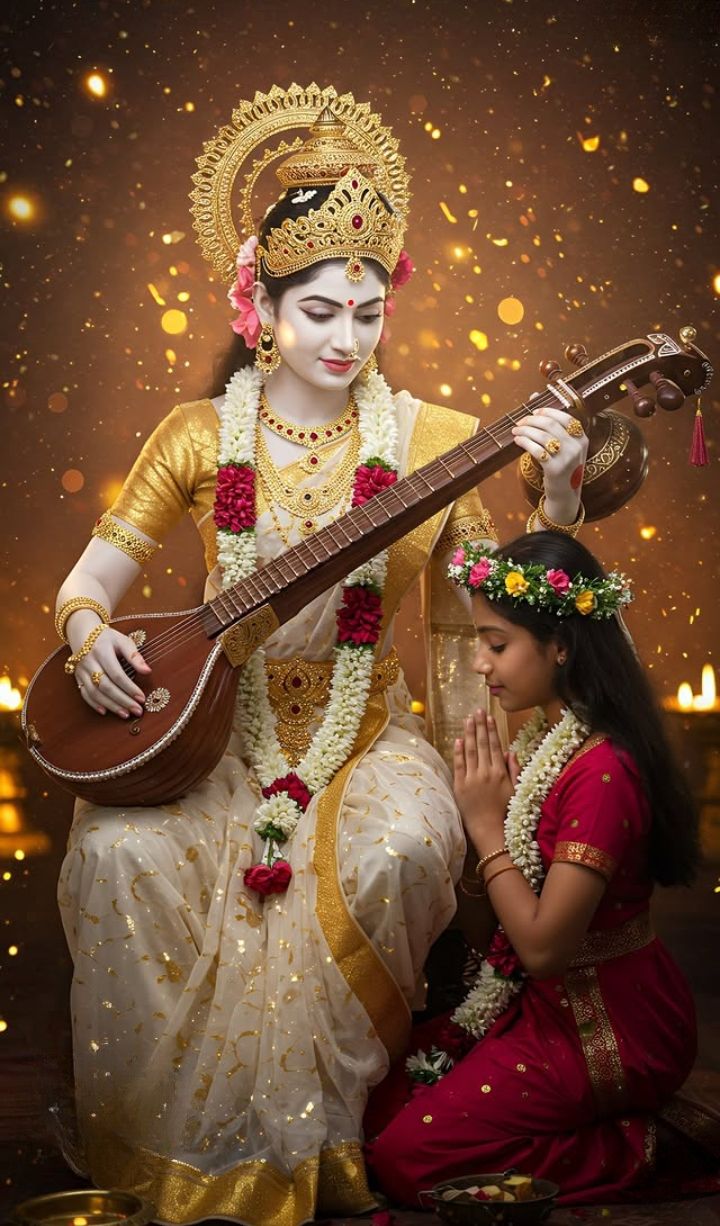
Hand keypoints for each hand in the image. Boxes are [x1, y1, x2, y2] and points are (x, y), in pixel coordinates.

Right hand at [73, 628, 150, 717]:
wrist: (83, 633)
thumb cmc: (108, 638)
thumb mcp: (123, 640)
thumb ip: (134, 656)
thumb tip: (147, 671)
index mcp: (101, 651)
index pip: (116, 674)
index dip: (129, 688)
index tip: (142, 698)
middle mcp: (89, 662)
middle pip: (105, 686)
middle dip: (122, 700)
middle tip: (137, 711)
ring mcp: (81, 671)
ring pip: (94, 693)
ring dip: (111, 705)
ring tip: (125, 714)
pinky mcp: (77, 677)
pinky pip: (84, 694)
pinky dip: (94, 704)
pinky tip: (105, 712)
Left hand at [453, 709, 513, 853]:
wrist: (490, 831)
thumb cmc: (506, 812)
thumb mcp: (516, 790)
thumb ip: (514, 769)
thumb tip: (510, 751)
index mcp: (500, 772)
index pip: (494, 745)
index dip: (491, 730)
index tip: (488, 716)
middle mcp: (485, 772)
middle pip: (481, 744)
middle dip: (479, 726)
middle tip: (477, 710)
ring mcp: (471, 779)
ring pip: (469, 751)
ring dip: (468, 733)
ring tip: (467, 719)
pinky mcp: (460, 787)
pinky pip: (458, 765)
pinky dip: (458, 751)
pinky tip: (458, 739)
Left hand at [512, 405, 587, 518]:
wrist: (565, 493)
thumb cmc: (562, 465)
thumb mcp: (564, 445)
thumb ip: (552, 423)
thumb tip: (534, 395)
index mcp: (582, 438)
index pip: (565, 417)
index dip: (548, 412)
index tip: (534, 413)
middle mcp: (577, 446)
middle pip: (551, 425)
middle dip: (531, 421)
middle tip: (520, 422)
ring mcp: (567, 458)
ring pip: (542, 436)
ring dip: (525, 431)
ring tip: (515, 431)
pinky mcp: (555, 469)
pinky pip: (536, 450)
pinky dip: (524, 443)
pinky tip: (518, 441)